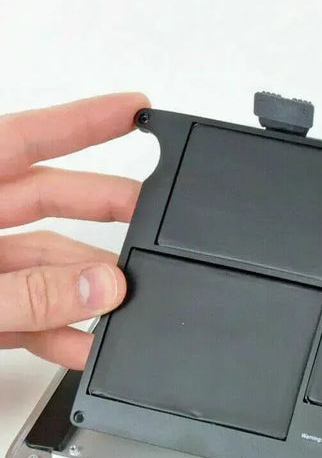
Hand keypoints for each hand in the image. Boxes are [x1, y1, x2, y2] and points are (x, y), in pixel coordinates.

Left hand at [0, 93, 147, 368]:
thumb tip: (103, 286)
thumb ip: (27, 293)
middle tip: (161, 217)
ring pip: (45, 267)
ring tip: (130, 307)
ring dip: (89, 291)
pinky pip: (29, 315)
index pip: (24, 139)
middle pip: (50, 200)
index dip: (83, 120)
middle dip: (111, 211)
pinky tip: (89, 347)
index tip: (137, 110)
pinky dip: (59, 333)